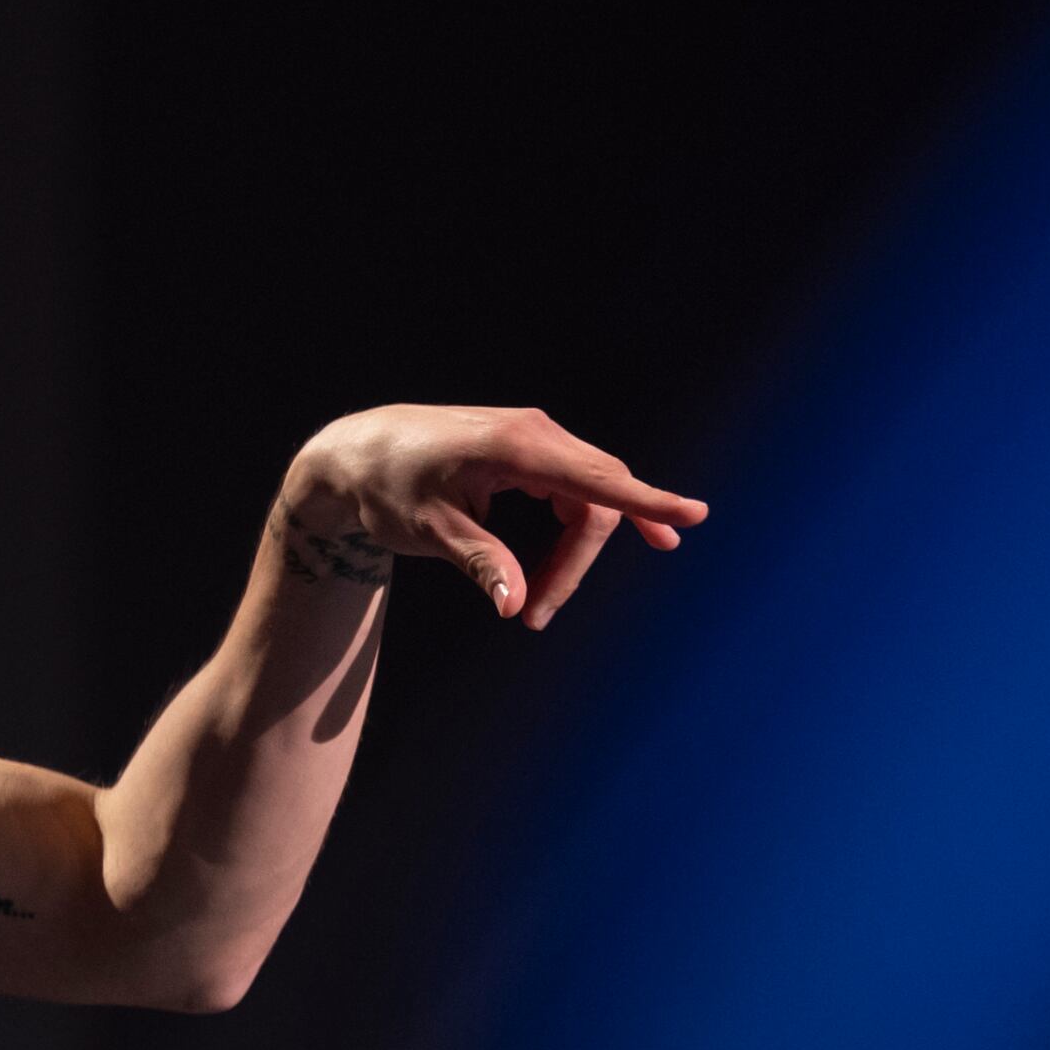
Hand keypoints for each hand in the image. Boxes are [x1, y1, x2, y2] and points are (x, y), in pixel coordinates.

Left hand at [277, 406, 707, 629]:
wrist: (357, 451)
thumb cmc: (386, 486)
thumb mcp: (428, 530)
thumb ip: (480, 563)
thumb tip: (516, 605)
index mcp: (514, 447)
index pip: (597, 479)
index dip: (647, 503)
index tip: (693, 517)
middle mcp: (534, 434)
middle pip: (596, 498)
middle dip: (579, 561)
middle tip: (537, 615)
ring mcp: (533, 438)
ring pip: (586, 497)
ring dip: (573, 552)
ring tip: (537, 603)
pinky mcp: (526, 449)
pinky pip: (570, 488)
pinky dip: (574, 526)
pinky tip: (579, 555)